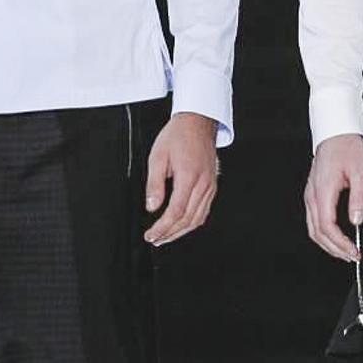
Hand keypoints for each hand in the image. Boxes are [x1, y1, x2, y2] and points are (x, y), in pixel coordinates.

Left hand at [144, 112, 218, 245]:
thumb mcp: (157, 157)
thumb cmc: (178, 136)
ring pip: (198, 219)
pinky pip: (204, 211)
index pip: (175, 212)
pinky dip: (192, 223)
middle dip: (170, 234)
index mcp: (189, 176)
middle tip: (155, 239)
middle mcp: (203, 184)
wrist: (198, 122)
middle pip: (187, 220)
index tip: (151, 235)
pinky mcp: (212, 186)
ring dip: (181, 232)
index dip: (162, 228)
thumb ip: (154, 184)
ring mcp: (210, 186)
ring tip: (166, 237)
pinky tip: (181, 226)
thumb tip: (152, 207)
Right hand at [304, 133, 362, 261]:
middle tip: (352, 257)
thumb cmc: (347, 148)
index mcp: (323, 191)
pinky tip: (335, 238)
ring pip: (313, 229)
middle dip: (334, 249)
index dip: (340, 243)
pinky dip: (323, 234)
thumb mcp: (360, 172)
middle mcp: (312, 195)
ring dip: (328, 244)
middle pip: (317, 233)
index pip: (328, 227)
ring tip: (344, 252)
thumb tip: (356, 220)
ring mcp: (310, 195)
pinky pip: (313, 220)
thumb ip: (358, 198)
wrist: (335, 133)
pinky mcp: (312, 194)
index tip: (354, 251)